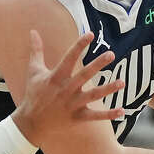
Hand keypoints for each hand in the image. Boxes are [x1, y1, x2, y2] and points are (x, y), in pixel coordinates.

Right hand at [12, 31, 124, 145]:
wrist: (31, 123)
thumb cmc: (34, 94)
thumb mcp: (33, 71)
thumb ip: (36, 51)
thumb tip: (33, 31)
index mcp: (55, 77)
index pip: (69, 58)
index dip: (79, 45)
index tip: (90, 34)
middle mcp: (65, 90)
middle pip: (84, 75)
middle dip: (97, 64)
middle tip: (111, 54)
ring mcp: (72, 104)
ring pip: (93, 96)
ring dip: (108, 89)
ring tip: (122, 82)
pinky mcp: (77, 117)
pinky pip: (95, 116)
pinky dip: (108, 115)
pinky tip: (122, 111)